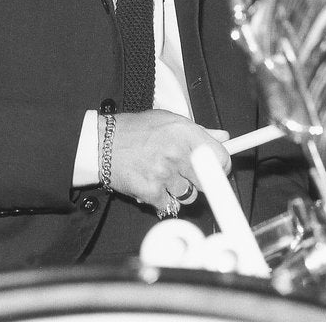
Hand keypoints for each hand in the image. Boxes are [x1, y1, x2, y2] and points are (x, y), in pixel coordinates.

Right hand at [100, 109, 229, 216]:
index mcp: (185, 132)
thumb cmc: (134, 130)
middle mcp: (177, 152)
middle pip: (207, 181)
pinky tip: (151, 183)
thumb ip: (198, 131)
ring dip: (179, 190)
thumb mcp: (168, 120)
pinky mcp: (152, 192)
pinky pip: (169, 205)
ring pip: (189, 195)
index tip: (217, 168)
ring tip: (163, 175)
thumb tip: (223, 137)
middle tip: (185, 171)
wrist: (103, 144)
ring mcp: (165, 174)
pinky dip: (162, 199)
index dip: (221, 166)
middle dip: (198, 179)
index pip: (221, 157)